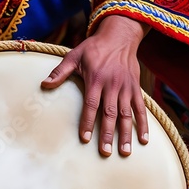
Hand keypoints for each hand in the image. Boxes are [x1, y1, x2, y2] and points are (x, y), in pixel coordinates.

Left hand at [41, 15, 149, 156]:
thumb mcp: (73, 56)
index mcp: (96, 79)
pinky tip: (143, 140)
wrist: (119, 35)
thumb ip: (60, 72)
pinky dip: (143, 124)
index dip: (88, 122)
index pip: (91, 105)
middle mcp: (113, 85)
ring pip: (127, 114)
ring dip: (126, 134)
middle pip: (110, 114)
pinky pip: (141, 109)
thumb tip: (44, 84)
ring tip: (125, 152)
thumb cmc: (93, 48)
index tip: (85, 139)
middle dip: (108, 134)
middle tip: (105, 152)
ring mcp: (126, 88)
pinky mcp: (136, 88)